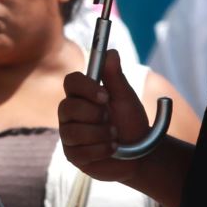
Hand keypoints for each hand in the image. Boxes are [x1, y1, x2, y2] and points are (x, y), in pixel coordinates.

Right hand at [59, 50, 150, 183]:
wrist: (140, 153)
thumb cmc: (130, 122)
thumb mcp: (126, 98)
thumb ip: (115, 76)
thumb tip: (110, 52)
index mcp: (82, 94)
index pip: (71, 82)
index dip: (86, 88)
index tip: (105, 96)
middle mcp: (70, 113)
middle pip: (67, 107)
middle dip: (94, 115)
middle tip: (111, 119)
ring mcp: (69, 135)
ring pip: (73, 132)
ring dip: (101, 134)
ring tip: (115, 136)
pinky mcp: (72, 155)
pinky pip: (79, 152)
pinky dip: (101, 150)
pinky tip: (111, 149)